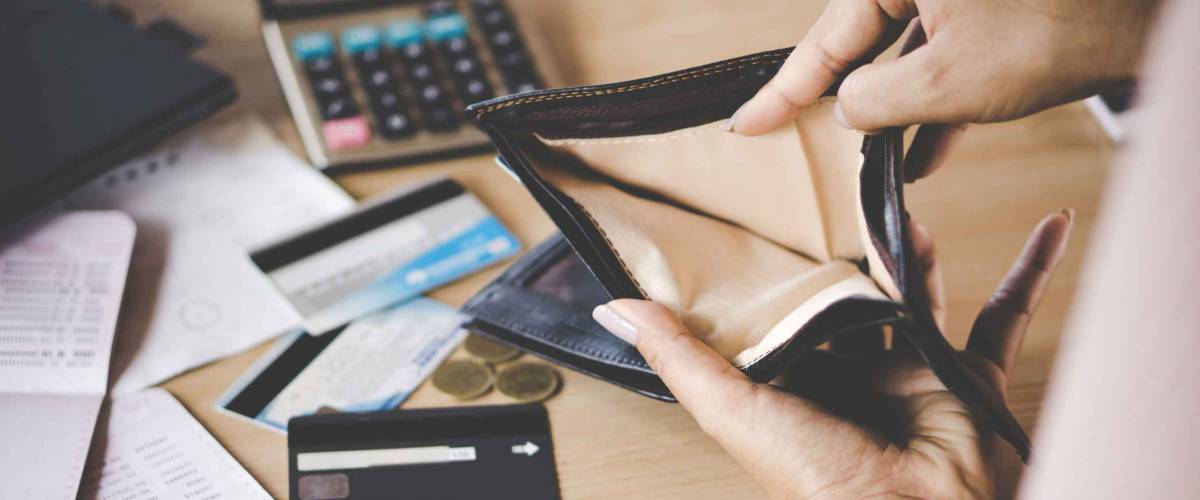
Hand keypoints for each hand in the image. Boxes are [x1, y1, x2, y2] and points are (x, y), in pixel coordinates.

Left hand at [591, 211, 1072, 498]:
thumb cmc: (826, 482)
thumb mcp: (735, 411)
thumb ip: (680, 358)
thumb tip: (616, 309)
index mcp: (793, 384)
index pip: (776, 314)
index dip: (767, 270)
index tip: (754, 217)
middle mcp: (850, 377)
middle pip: (847, 297)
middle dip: (842, 252)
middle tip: (832, 193)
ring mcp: (913, 374)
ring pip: (916, 293)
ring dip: (914, 248)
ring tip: (901, 196)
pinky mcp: (968, 375)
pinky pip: (1006, 314)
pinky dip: (1030, 271)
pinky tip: (1047, 227)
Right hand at [729, 0, 1155, 180]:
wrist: (1142, 22)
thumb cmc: (1056, 30)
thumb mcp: (943, 82)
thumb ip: (874, 99)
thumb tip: (847, 108)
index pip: (824, 39)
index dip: (783, 91)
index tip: (748, 123)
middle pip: (859, 43)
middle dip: (838, 98)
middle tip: (789, 135)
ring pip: (904, 55)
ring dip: (890, 110)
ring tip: (866, 160)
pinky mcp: (988, 12)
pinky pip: (943, 57)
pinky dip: (933, 103)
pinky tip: (923, 153)